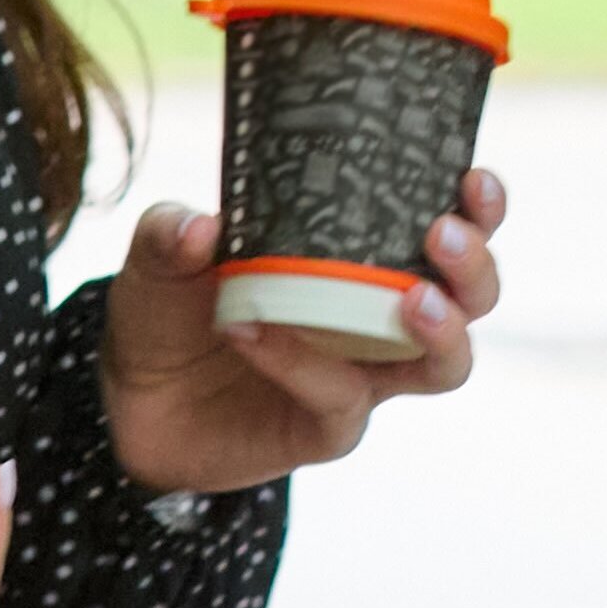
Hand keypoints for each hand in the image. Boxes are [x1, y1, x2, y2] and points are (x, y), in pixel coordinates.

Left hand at [100, 171, 502, 495]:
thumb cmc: (170, 310)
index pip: (450, 230)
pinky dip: (303, 362)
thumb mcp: (160, 255)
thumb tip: (202, 226)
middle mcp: (380, 320)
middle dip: (474, 267)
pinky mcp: (329, 428)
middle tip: (441, 234)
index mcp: (363, 259)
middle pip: (473, 299)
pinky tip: (254, 331)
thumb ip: (173, 232)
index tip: (472, 179)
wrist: (126, 399)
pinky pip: (342, 400)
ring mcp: (362, 377)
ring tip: (412, 301)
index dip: (480, 209)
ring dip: (442, 330)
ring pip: (444, 365)